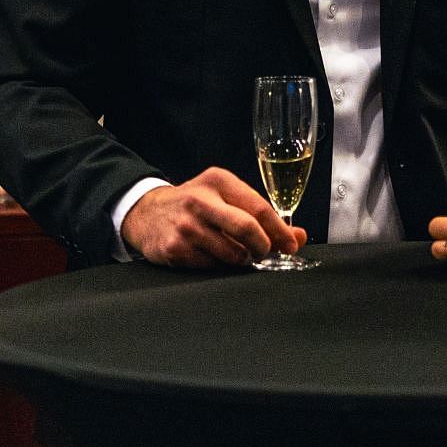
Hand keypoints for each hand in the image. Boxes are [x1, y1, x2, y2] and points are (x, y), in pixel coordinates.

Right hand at [121, 168, 306, 268]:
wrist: (147, 213)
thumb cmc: (196, 205)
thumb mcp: (226, 198)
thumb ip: (262, 215)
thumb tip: (299, 237)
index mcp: (218, 181)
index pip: (259, 208)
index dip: (280, 231)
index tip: (291, 245)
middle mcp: (200, 199)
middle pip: (246, 228)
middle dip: (263, 247)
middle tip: (264, 253)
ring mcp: (185, 225)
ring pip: (231, 252)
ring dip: (242, 259)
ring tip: (238, 254)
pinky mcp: (174, 248)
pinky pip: (211, 266)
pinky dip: (219, 266)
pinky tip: (213, 256)